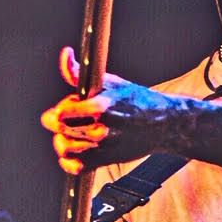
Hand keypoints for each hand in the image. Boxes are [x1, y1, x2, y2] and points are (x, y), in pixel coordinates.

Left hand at [40, 46, 171, 173]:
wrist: (163, 124)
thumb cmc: (134, 100)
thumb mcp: (108, 81)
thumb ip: (79, 73)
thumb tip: (65, 54)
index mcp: (101, 106)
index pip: (62, 113)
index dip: (59, 109)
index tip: (64, 108)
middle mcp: (102, 128)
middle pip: (61, 130)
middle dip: (58, 124)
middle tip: (63, 121)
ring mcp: (104, 146)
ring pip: (66, 149)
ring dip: (63, 141)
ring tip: (69, 135)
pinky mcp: (107, 160)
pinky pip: (77, 167)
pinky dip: (69, 163)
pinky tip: (73, 154)